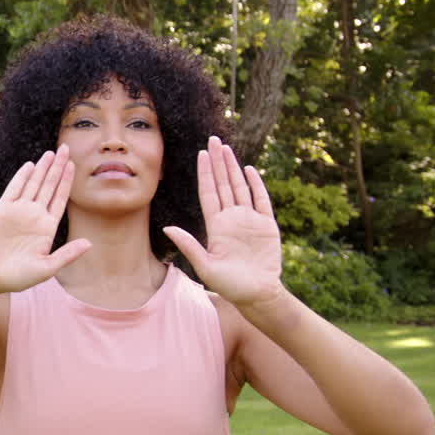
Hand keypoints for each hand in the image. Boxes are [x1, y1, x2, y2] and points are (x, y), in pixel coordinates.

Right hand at [0, 144, 91, 292]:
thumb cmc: (19, 276)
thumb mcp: (46, 268)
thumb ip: (67, 255)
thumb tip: (90, 244)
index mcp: (47, 227)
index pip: (60, 198)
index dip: (67, 182)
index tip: (74, 166)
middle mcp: (34, 215)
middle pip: (49, 186)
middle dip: (58, 167)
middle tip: (66, 148)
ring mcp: (18, 211)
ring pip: (33, 184)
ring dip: (42, 168)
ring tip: (51, 152)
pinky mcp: (2, 209)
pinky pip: (14, 189)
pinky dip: (22, 177)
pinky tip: (31, 165)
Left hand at [163, 136, 283, 306]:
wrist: (257, 295)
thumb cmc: (229, 285)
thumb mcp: (205, 266)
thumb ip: (188, 245)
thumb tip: (167, 228)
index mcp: (216, 226)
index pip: (208, 193)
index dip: (205, 174)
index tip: (200, 154)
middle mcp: (231, 219)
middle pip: (223, 184)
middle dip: (218, 162)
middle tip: (213, 139)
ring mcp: (249, 220)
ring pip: (240, 187)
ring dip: (234, 168)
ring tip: (227, 148)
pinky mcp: (267, 225)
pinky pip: (261, 200)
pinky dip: (256, 185)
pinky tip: (249, 169)